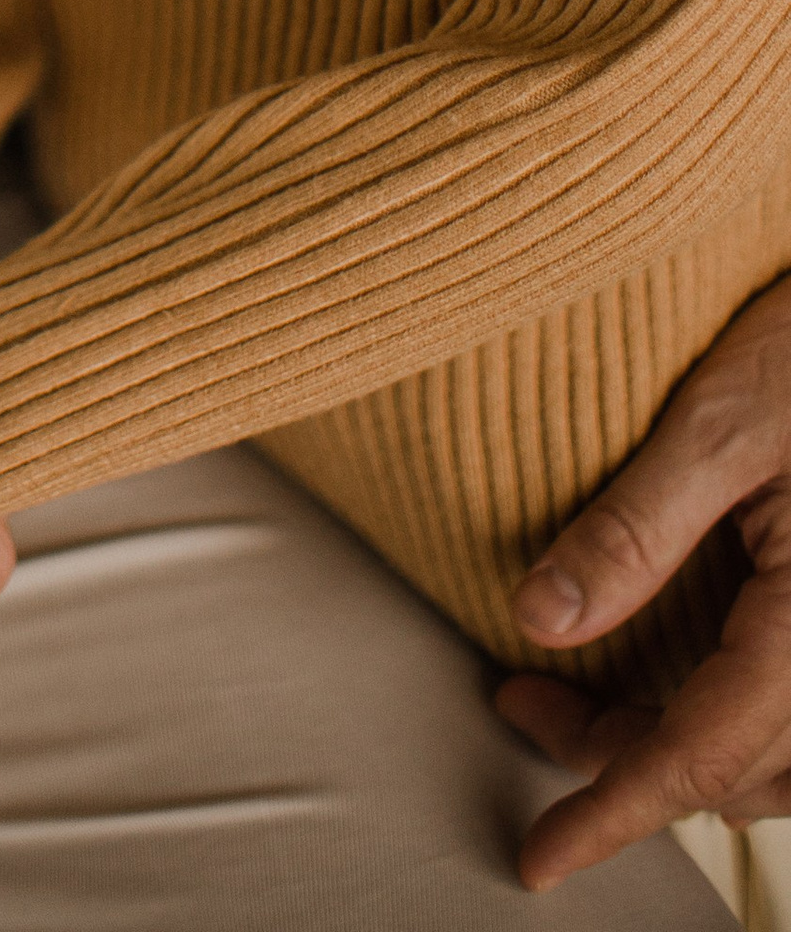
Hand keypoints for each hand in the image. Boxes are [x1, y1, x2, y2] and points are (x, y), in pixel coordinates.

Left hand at [500, 273, 790, 888]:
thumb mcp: (717, 422)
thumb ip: (632, 529)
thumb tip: (536, 625)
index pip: (703, 755)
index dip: (613, 811)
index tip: (540, 858)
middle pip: (730, 767)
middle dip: (619, 763)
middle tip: (518, 702)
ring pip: (767, 757)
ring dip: (670, 747)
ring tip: (567, 695)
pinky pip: (789, 718)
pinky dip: (720, 721)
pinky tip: (662, 678)